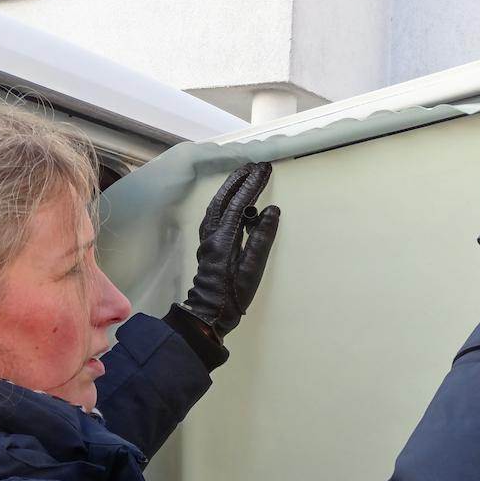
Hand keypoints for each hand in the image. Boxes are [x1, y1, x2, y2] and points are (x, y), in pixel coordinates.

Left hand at [180, 162, 280, 340]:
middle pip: (223, 199)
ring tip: (245, 176)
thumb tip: (271, 211)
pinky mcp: (208, 245)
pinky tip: (233, 201)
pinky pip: (215, 214)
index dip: (252, 185)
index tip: (264, 170)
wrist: (208, 314)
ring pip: (217, 205)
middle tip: (254, 166)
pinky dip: (225, 201)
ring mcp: (207, 239)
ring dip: (230, 188)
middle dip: (239, 180)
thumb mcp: (253, 270)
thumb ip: (261, 239)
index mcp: (223, 239)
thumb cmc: (232, 296)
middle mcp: (212, 234)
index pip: (238, 204)